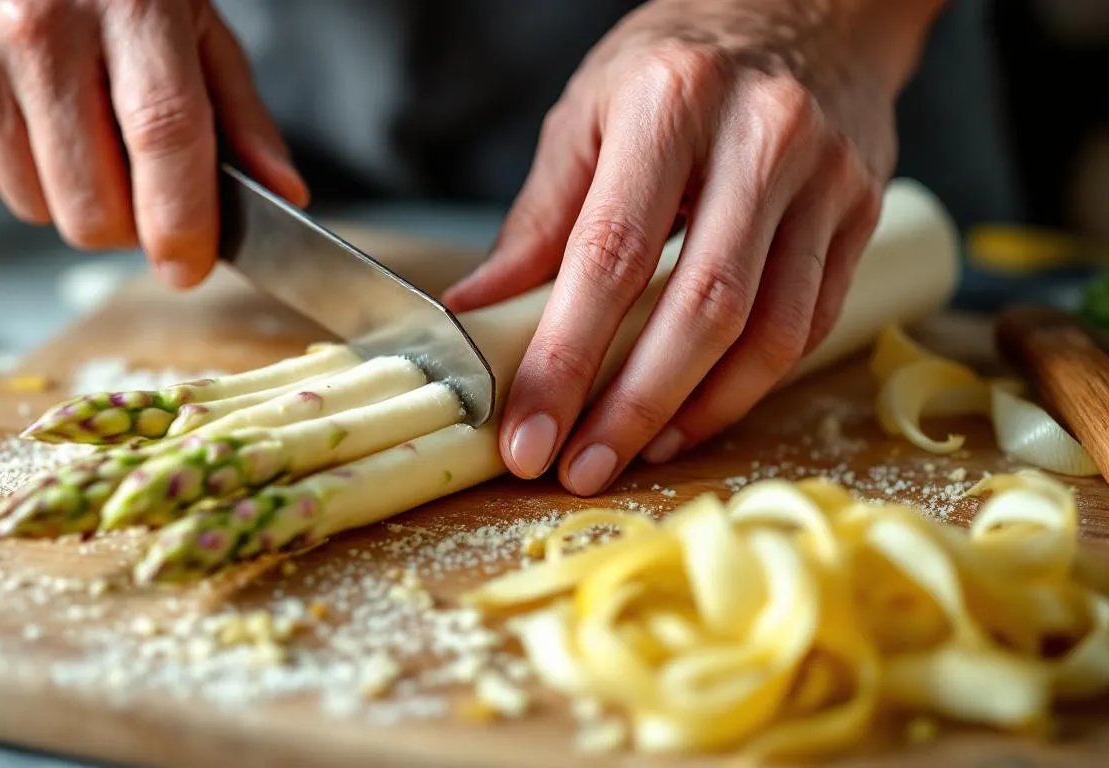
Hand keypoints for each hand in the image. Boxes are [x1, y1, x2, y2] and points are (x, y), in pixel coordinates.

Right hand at [0, 0, 307, 287]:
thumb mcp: (191, 17)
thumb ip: (239, 113)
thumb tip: (282, 196)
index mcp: (130, 7)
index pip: (162, 137)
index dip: (181, 221)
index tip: (190, 265)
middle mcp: (39, 31)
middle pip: (92, 206)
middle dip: (131, 225)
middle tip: (145, 188)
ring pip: (38, 209)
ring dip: (74, 198)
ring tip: (84, 130)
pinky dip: (23, 172)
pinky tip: (33, 113)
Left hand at [444, 0, 942, 494]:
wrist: (813, 8)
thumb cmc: (680, 61)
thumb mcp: (590, 112)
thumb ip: (541, 216)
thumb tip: (478, 311)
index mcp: (671, 103)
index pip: (611, 256)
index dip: (566, 359)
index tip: (527, 432)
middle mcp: (761, 138)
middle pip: (701, 308)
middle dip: (631, 408)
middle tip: (576, 469)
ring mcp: (826, 179)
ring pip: (768, 332)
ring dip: (694, 413)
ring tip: (630, 453)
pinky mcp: (864, 214)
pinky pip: (810, 325)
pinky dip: (748, 386)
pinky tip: (692, 416)